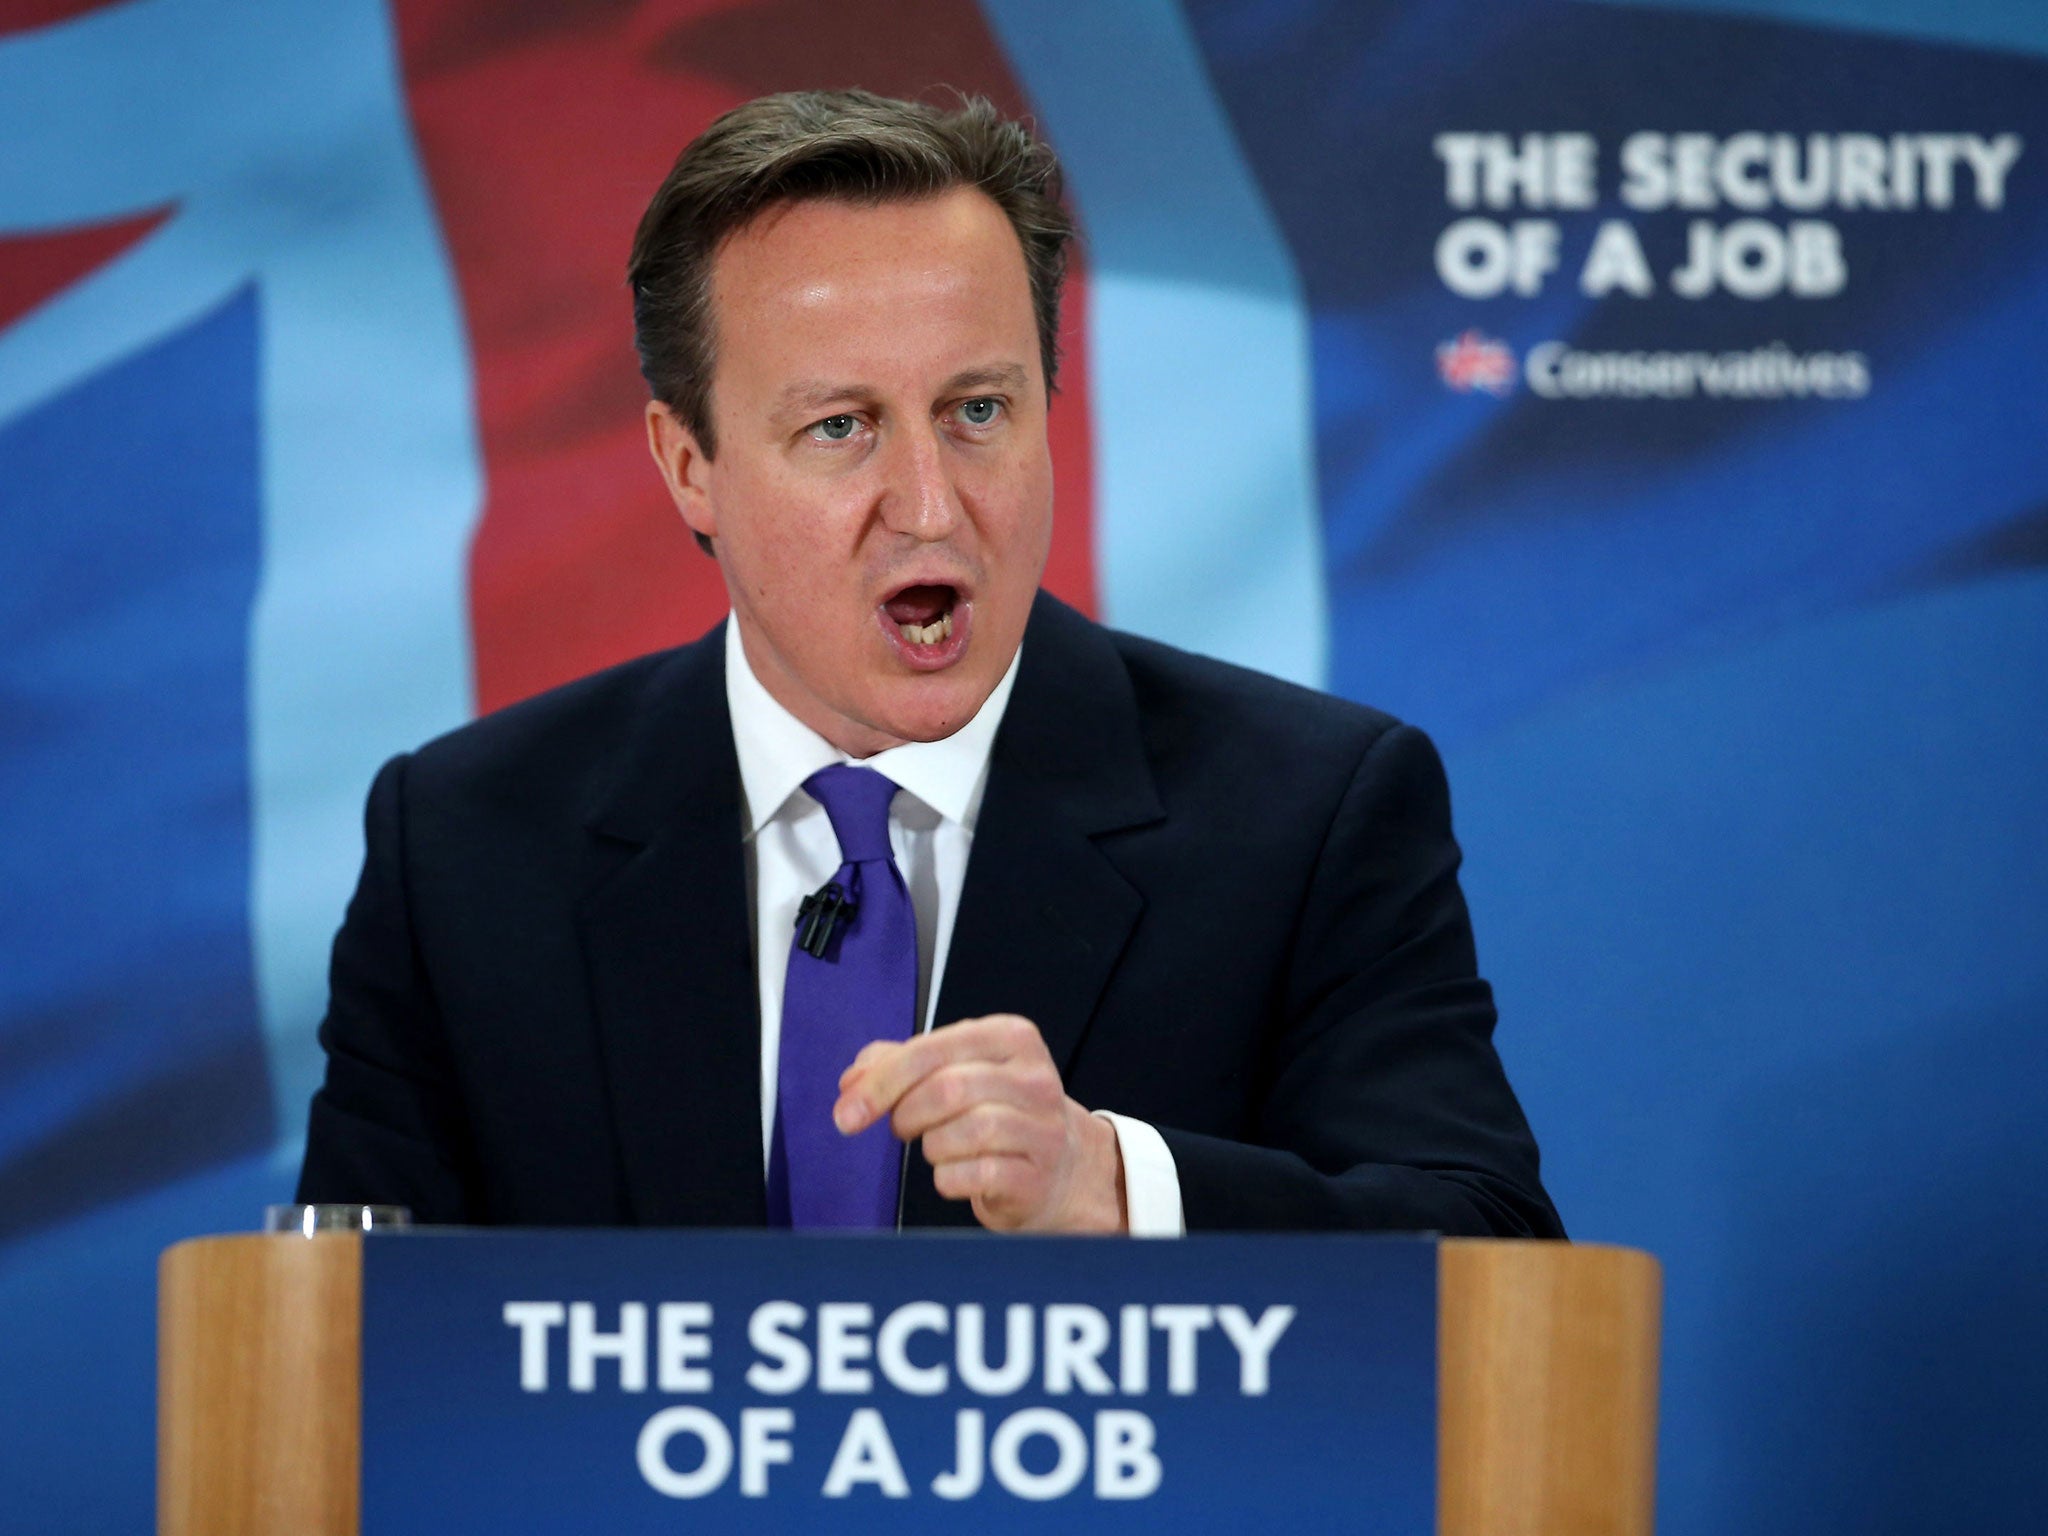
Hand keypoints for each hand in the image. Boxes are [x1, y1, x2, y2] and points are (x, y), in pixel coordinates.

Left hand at [833, 1014, 1127, 1232]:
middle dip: (904, 1114)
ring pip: (962, 1131)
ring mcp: (1042, 1127)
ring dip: (931, 1146)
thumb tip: (852, 1081)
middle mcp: (1033, 1077)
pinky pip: (975, 1174)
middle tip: (899, 1128)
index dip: (880, 1081)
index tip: (847, 1111)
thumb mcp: (954, 1072)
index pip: (931, 1049)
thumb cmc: (996, 1113)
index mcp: (1010, 1036)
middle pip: (946, 1089)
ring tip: (937, 1146)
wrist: (1059, 1170)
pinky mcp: (1036, 1175)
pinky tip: (956, 1173)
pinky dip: (949, 1178)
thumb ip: (899, 1065)